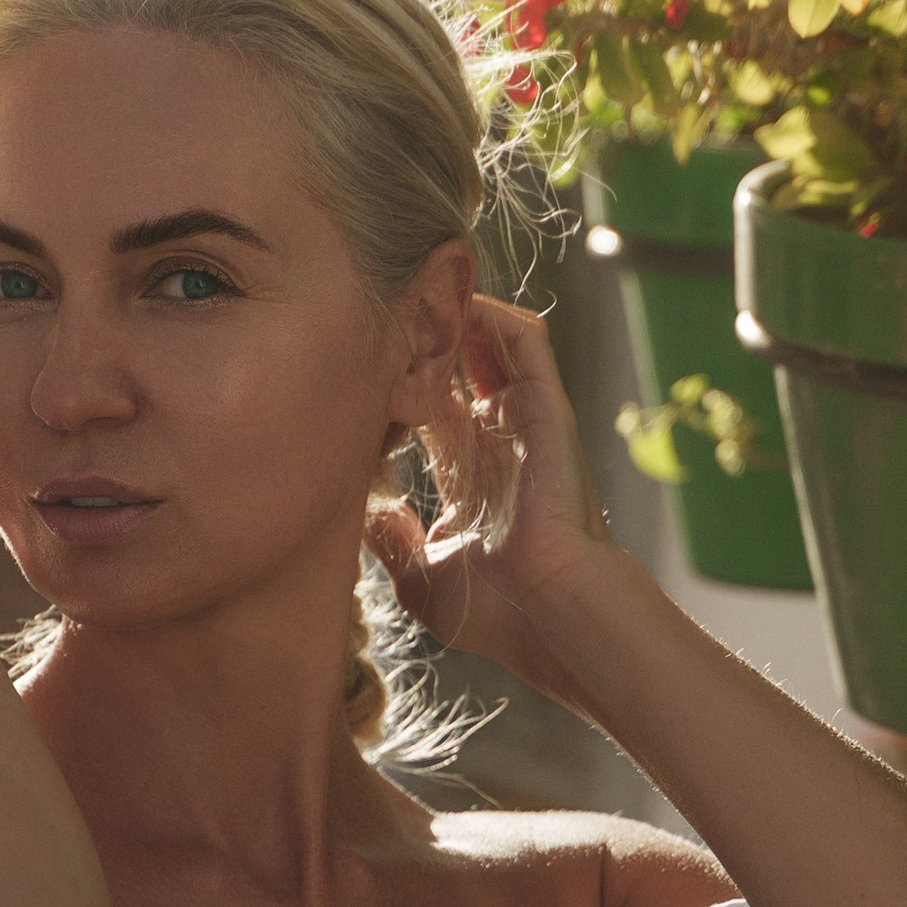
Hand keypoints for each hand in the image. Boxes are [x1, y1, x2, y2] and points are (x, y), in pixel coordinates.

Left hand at [366, 294, 621, 697]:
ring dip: (453, 315)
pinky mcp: (545, 405)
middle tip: (383, 314)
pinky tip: (449, 303)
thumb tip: (370, 514)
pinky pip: (524, 338)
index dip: (398, 387)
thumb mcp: (422, 579)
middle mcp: (498, 443)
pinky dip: (491, 313)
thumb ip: (393, 544)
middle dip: (424, 341)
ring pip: (490, 344)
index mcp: (473, 479)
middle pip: (459, 369)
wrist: (549, 613)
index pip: (433, 413)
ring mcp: (524, 420)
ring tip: (412, 294)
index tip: (358, 370)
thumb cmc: (495, 612)